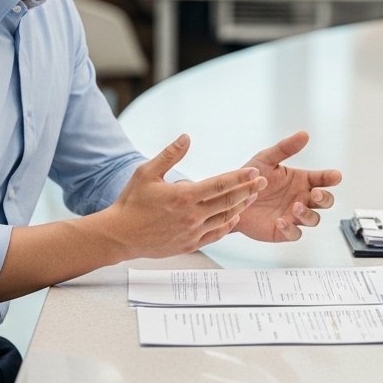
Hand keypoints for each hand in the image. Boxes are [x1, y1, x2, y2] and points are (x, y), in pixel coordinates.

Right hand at [104, 134, 265, 259]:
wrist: (119, 235)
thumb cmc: (131, 202)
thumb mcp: (146, 172)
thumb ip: (170, 155)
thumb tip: (186, 137)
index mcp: (184, 197)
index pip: (220, 184)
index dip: (239, 177)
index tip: (254, 171)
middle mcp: (192, 216)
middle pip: (228, 201)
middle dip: (248, 190)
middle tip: (263, 181)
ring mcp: (192, 232)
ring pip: (225, 218)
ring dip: (241, 206)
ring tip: (252, 196)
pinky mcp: (189, 244)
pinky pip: (216, 235)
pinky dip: (228, 225)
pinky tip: (234, 217)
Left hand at [233, 131, 341, 241]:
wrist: (232, 198)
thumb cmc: (251, 178)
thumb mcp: (266, 159)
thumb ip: (285, 148)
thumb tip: (304, 134)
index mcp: (301, 181)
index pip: (323, 179)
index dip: (331, 178)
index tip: (335, 176)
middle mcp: (301, 199)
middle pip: (325, 202)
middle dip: (325, 198)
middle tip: (315, 193)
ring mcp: (293, 216)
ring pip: (313, 219)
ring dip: (308, 214)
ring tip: (295, 206)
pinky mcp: (283, 231)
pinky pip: (295, 234)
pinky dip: (291, 229)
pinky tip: (280, 221)